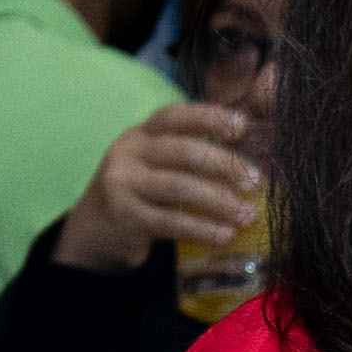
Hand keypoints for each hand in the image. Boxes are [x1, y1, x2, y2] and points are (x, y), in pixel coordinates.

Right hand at [46, 100, 269, 276]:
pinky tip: (225, 236)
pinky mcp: (124, 216)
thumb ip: (192, 151)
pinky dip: (202, 229)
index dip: (209, 117)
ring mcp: (123, 183)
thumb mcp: (158, 163)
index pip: (175, 116)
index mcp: (142, 133)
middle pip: (183, 151)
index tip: (242, 126)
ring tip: (247, 215)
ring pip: (179, 187)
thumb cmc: (143, 192)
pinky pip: (171, 221)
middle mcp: (129, 152)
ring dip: (219, 202)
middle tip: (255, 181)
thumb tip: (248, 153)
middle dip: (225, 165)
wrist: (97, 229)